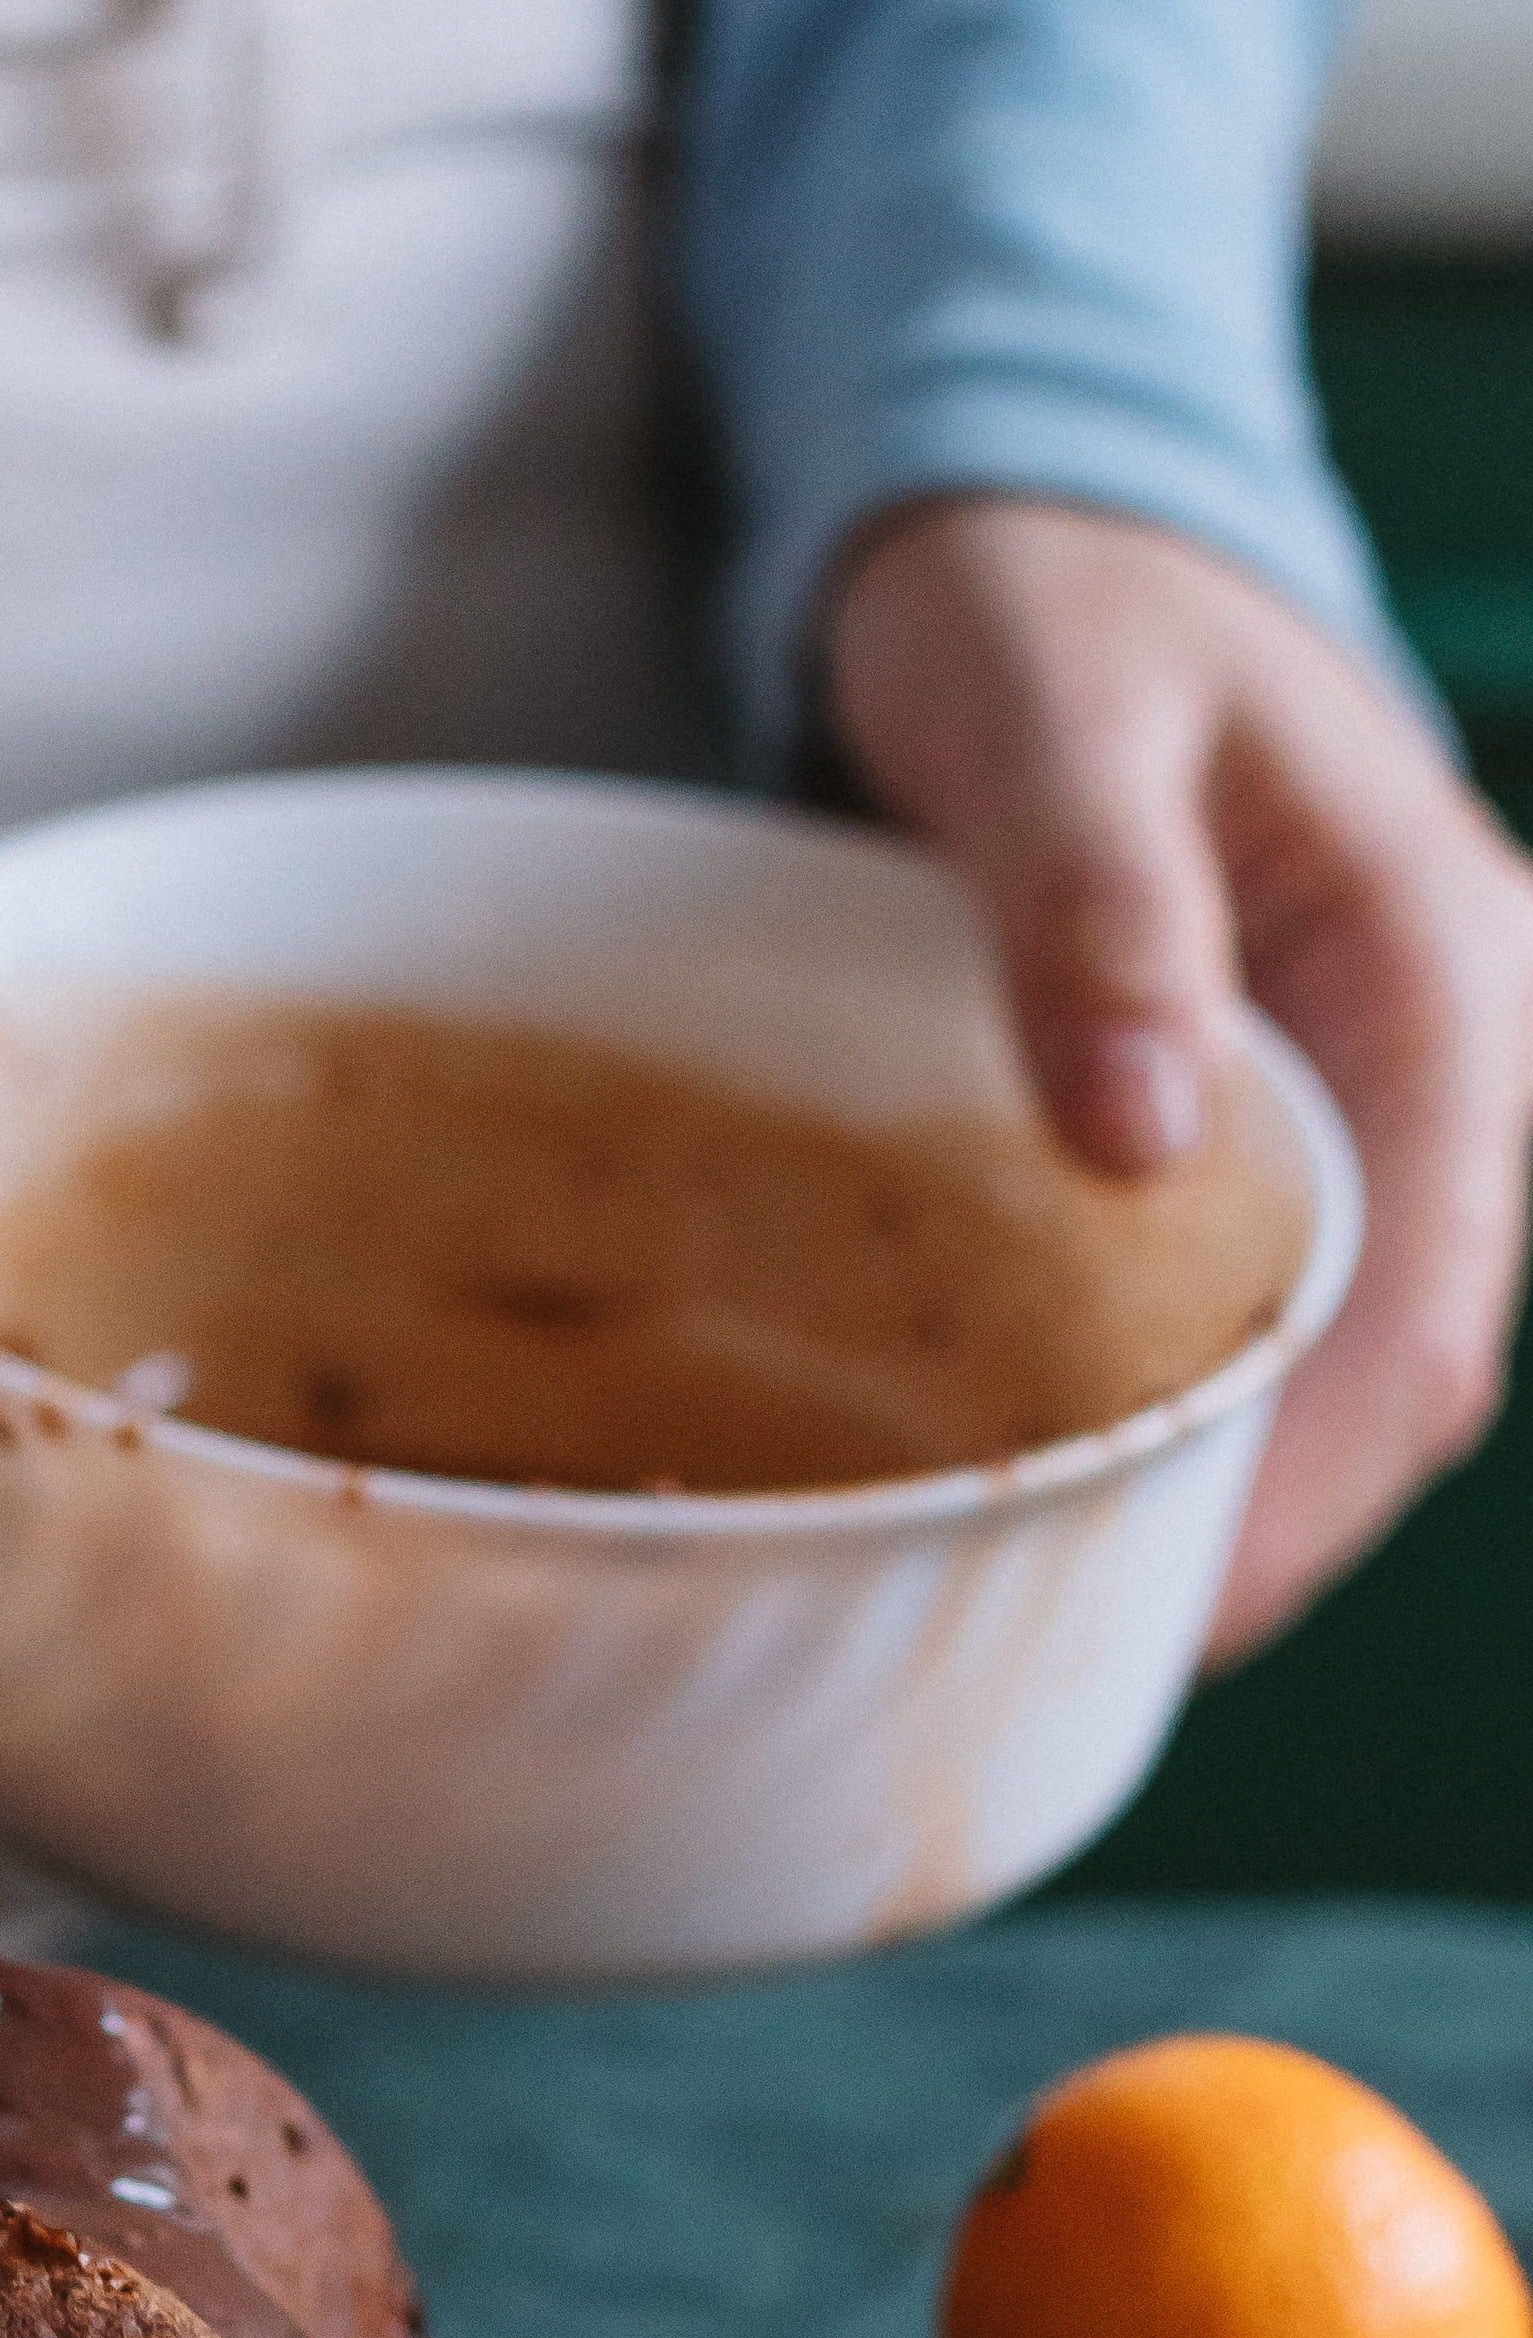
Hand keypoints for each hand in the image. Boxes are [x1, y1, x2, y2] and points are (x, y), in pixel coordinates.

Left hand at [827, 493, 1532, 1660]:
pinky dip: (1174, 1407)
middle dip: (1264, 1527)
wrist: (1036, 534)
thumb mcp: (1049, 716)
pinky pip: (1256, 1301)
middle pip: (1399, 1367)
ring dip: (1221, 1490)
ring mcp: (1365, 1094)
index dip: (1320, 1483)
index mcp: (1438, 967)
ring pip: (1335, 1354)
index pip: (1436, 1298)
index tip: (1178, 1613)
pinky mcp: (1268, 1118)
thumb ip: (1093, 906)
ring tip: (1046, 1616)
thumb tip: (1142, 1140)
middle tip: (1069, 1662)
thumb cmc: (1043, 605)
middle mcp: (1442, 1049)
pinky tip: (1046, 1488)